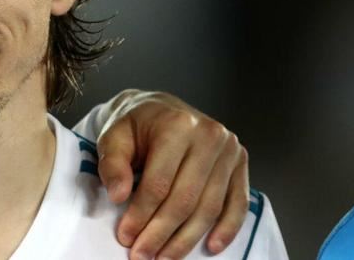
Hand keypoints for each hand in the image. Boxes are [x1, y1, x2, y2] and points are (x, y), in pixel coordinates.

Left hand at [97, 90, 249, 259]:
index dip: (141, 214)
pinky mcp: (241, 164)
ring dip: (187, 238)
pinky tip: (209, 247)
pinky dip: (225, 229)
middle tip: (143, 255)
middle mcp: (209, 135)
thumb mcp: (114, 136)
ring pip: (209, 207)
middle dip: (162, 233)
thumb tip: (118, 195)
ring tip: (166, 257)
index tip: (126, 237)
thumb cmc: (136, 125)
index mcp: (176, 125)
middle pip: (185, 198)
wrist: (161, 109)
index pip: (159, 182)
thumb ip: (112, 163)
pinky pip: (236, 204)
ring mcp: (229, 150)